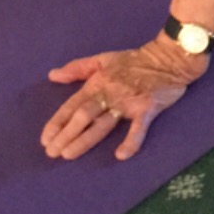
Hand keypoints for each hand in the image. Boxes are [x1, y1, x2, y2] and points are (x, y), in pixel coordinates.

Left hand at [42, 35, 207, 162]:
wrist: (168, 58)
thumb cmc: (134, 61)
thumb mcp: (102, 59)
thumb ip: (77, 68)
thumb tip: (52, 75)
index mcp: (97, 83)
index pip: (72, 105)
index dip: (57, 122)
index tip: (45, 139)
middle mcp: (109, 93)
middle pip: (83, 116)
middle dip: (66, 135)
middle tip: (52, 153)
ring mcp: (128, 102)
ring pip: (102, 124)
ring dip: (84, 140)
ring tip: (69, 155)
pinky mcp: (147, 108)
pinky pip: (138, 127)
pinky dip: (131, 141)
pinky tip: (121, 155)